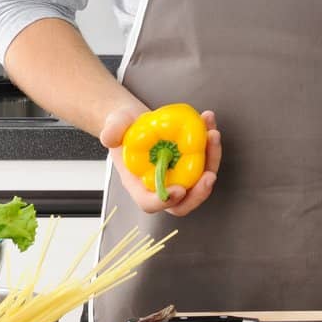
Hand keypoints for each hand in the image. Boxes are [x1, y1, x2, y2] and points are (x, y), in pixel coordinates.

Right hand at [99, 105, 221, 216]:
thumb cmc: (123, 128)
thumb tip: (109, 137)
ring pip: (200, 179)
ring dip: (212, 159)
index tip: (178, 190)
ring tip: (212, 133)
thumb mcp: (114, 126)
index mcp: (139, 184)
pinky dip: (211, 142)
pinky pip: (206, 158)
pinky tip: (208, 120)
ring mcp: (179, 174)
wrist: (135, 119)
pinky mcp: (191, 161)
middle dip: (200, 192)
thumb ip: (111, 131)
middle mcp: (161, 183)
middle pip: (184, 201)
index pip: (151, 202)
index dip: (165, 201)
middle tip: (209, 174)